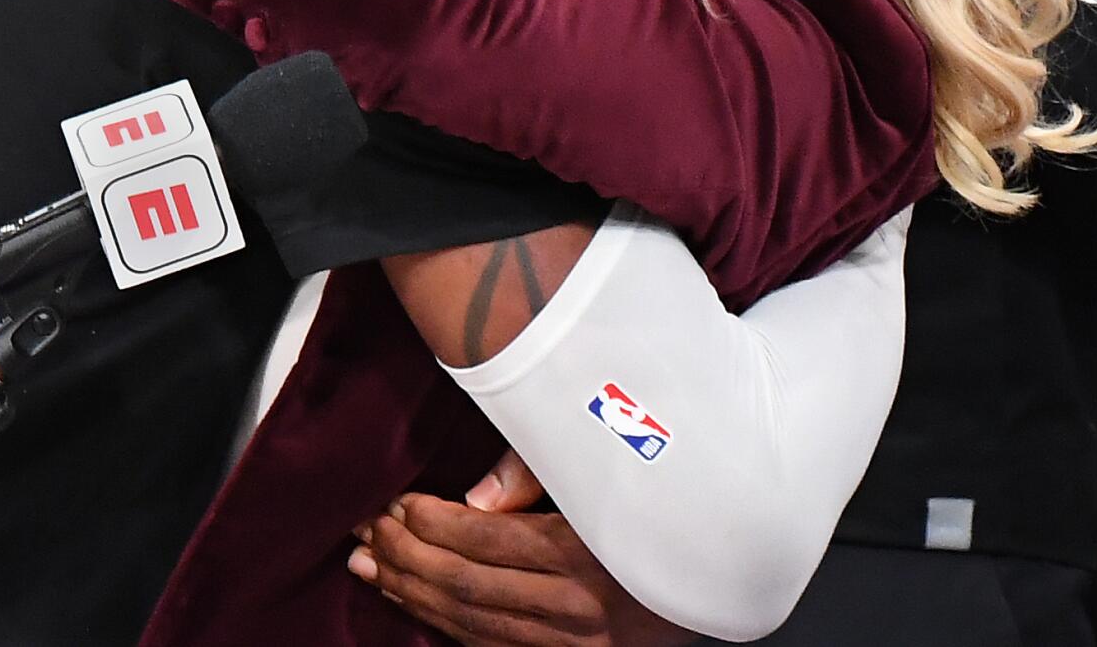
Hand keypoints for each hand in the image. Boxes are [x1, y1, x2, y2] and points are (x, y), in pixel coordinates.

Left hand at [349, 450, 693, 646]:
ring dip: (410, 594)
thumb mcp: (611, 468)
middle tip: (365, 529)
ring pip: (469, 624)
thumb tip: (471, 498)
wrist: (732, 565)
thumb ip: (539, 474)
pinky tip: (409, 601)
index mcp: (587, 553)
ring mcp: (574, 645)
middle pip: (465, 586)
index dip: (429, 522)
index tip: (394, 499)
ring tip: (367, 564)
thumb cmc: (663, 498)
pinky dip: (441, 624)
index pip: (484, 540)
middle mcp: (578, 609)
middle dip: (404, 556)